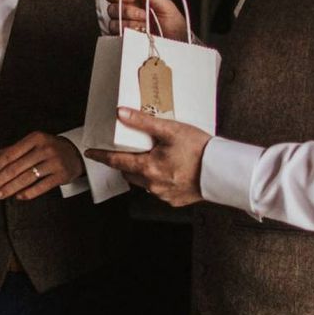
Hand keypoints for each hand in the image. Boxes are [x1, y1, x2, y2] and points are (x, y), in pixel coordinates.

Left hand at [0, 132, 83, 200]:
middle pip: (17, 167)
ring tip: (0, 195)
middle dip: (1, 179)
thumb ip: (7, 151)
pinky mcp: (62, 175)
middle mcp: (45, 148)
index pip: (11, 153)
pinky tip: (18, 197)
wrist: (74, 152)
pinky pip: (42, 186)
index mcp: (35, 138)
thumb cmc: (46, 148)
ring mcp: (54, 162)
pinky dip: (28, 193)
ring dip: (11, 188)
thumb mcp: (29, 145)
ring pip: (28, 178)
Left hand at [86, 107, 208, 206]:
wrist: (222, 172)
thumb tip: (121, 113)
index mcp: (148, 167)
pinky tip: (169, 169)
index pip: (116, 161)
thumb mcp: (170, 130)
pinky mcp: (174, 201)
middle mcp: (152, 184)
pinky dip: (158, 180)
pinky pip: (158, 190)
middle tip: (129, 150)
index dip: (101, 156)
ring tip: (153, 157)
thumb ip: (143, 122)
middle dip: (125, 162)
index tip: (90, 153)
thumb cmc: (199, 149)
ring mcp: (163, 195)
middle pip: (129, 172)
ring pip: (143, 182)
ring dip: (142, 171)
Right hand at [105, 0, 187, 39]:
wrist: (178, 42)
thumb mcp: (166, 5)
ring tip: (145, 25)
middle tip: (144, 14)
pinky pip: (116, 36)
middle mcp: (127, 14)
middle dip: (128, 10)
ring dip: (130, 23)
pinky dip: (128, 33)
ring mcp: (125, 28)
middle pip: (111, 8)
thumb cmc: (174, 24)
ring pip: (113, 22)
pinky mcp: (125, 40)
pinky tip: (140, 32)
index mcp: (134, 2)